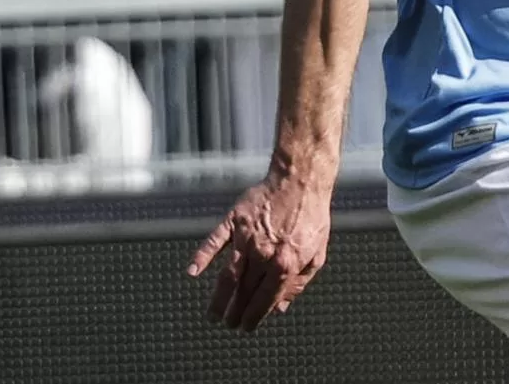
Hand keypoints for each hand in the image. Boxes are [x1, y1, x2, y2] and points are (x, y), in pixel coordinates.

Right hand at [189, 173, 333, 331]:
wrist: (301, 180)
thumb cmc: (310, 216)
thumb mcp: (316, 252)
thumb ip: (299, 281)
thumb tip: (282, 307)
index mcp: (286, 263)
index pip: (266, 299)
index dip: (255, 316)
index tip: (246, 327)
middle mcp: (264, 254)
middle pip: (245, 291)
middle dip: (235, 312)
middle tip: (228, 323)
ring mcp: (247, 238)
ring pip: (228, 275)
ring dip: (218, 298)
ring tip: (212, 314)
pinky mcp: (235, 222)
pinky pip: (215, 242)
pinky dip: (201, 256)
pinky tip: (192, 271)